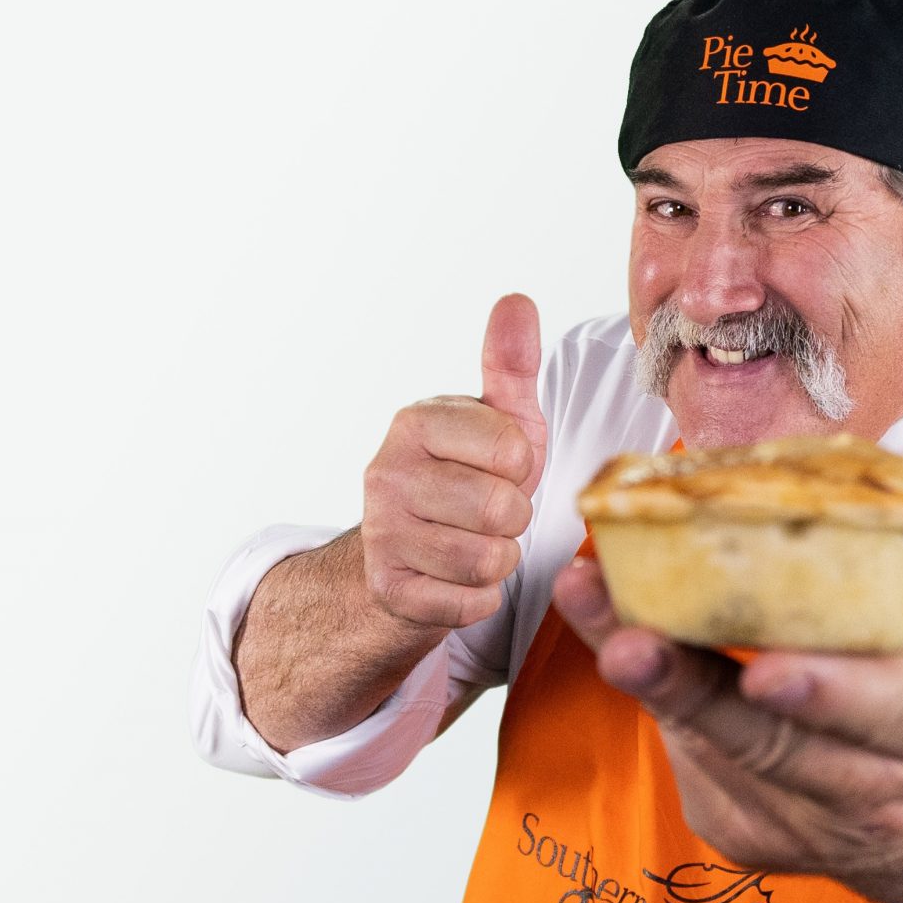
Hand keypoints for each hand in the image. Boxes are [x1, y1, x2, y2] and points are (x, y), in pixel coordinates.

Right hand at [360, 294, 547, 628]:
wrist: (411, 558)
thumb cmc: (468, 480)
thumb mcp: (498, 422)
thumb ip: (510, 366)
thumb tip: (517, 300)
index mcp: (416, 422)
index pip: (511, 449)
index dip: (522, 468)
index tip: (500, 469)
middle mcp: (385, 472)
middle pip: (501, 509)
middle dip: (513, 520)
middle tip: (490, 514)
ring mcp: (380, 532)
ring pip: (486, 559)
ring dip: (498, 560)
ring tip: (476, 543)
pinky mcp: (388, 589)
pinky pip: (468, 602)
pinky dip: (478, 598)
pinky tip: (458, 579)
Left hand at [549, 559, 902, 878]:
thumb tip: (891, 524)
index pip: (886, 712)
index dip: (824, 691)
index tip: (764, 673)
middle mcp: (869, 793)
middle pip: (768, 741)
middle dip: (689, 687)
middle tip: (627, 644)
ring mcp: (798, 825)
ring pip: (711, 747)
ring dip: (646, 677)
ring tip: (589, 608)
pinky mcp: (741, 835)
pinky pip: (690, 758)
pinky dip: (658, 693)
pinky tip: (618, 637)